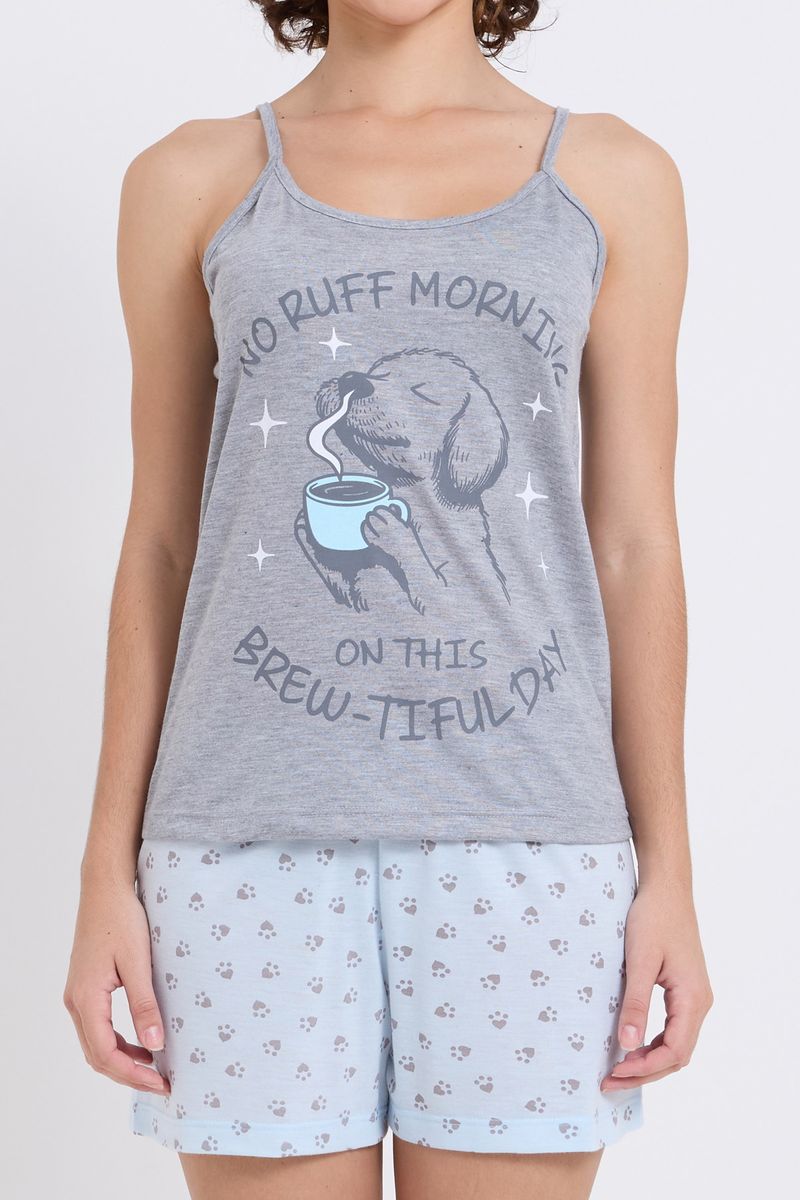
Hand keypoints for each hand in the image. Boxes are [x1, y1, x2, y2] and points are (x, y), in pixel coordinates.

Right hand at [63, 877, 168, 1094]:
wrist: (105, 888)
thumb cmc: (122, 919)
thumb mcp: (138, 962)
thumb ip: (145, 1005)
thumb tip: (155, 1045)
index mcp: (87, 999)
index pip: (105, 1054)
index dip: (133, 1075)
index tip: (161, 1083)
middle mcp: (76, 1002)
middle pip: (97, 1055)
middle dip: (128, 1074)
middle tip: (162, 1084)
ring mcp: (79, 995)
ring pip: (96, 1044)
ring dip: (122, 1061)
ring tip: (155, 1069)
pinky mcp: (86, 988)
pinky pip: (98, 1027)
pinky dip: (118, 1042)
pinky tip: (142, 1042)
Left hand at [601, 881, 712, 1090]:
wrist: (666, 888)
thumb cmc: (653, 918)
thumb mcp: (639, 960)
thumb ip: (635, 1003)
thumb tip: (628, 1044)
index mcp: (693, 999)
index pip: (674, 1052)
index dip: (645, 1068)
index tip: (615, 1073)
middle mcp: (700, 1002)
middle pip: (678, 1055)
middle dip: (644, 1072)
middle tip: (609, 1081)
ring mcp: (694, 997)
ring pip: (676, 1044)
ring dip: (649, 1060)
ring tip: (617, 1069)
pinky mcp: (685, 990)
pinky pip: (673, 1028)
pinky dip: (653, 1043)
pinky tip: (630, 1044)